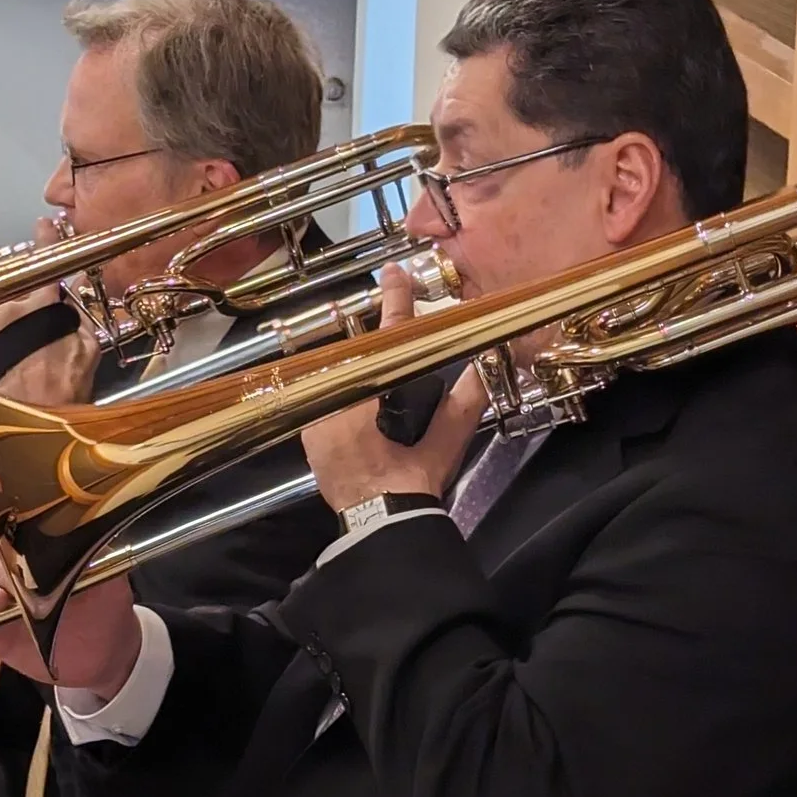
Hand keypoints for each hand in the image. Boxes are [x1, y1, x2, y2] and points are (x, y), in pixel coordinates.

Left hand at [0, 282, 101, 405]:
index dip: (54, 298)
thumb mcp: (88, 353)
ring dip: (8, 336)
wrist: (25, 424)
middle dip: (30, 321)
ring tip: (20, 365)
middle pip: (21, 305)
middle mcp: (10, 309)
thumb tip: (76, 303)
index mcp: (43, 306)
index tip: (57, 305)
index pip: (49, 286)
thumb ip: (81, 319)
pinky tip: (3, 372)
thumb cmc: (60, 395)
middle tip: (40, 348)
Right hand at [0, 553, 143, 700]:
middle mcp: (15, 576)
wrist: (106, 656)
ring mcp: (0, 606)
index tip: (15, 548)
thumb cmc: (106, 607)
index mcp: (39, 557)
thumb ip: (97, 556)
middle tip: (11, 591)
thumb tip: (91, 533)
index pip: (17, 539)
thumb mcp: (109, 577)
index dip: (12, 541)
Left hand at [302, 265, 491, 512]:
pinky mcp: (307, 434)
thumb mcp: (446, 442)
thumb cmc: (414, 481)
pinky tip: (351, 386)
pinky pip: (319, 397)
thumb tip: (489, 367)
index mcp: (371, 396)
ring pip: (333, 372)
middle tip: (387, 307)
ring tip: (373, 351)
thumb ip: (466, 402)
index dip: (395, 302)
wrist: (378, 524)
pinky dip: (336, 388)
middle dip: (371, 332)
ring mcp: (316, 416)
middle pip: (353, 350)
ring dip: (353, 361)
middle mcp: (336, 399)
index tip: (395, 271)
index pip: (387, 337)